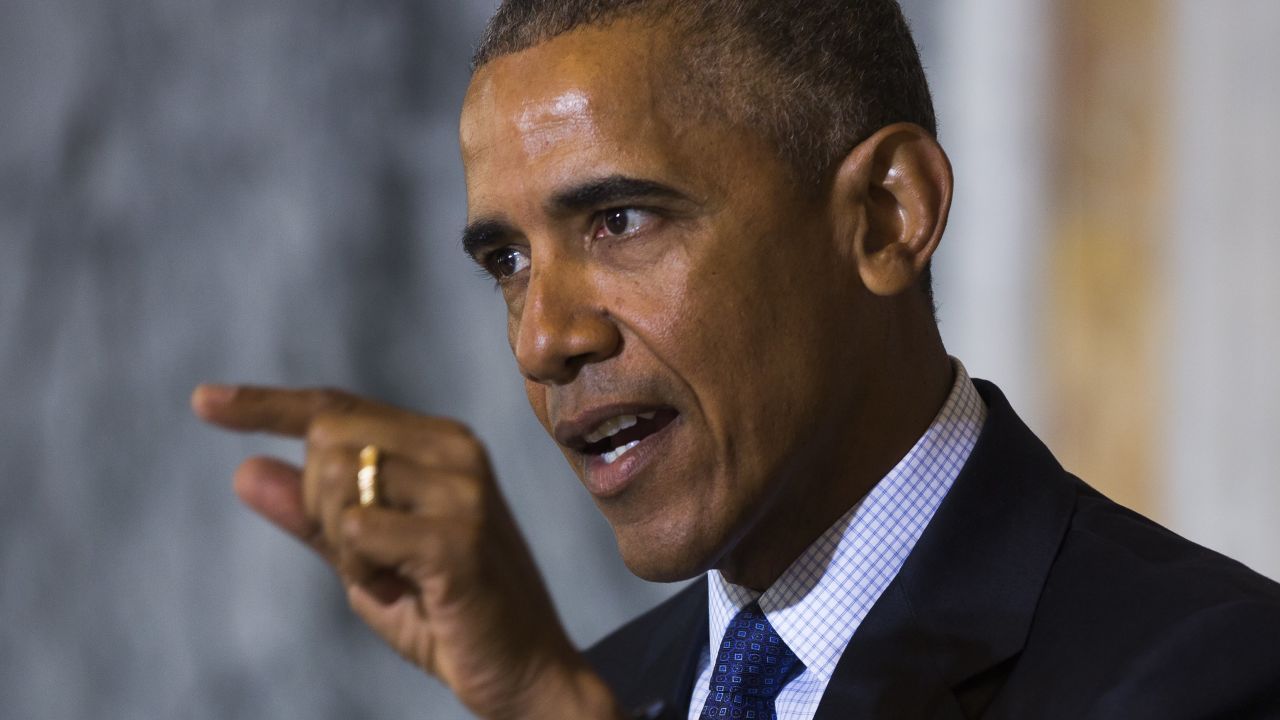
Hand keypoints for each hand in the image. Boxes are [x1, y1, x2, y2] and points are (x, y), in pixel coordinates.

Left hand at [191, 385, 622, 719]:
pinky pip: (356, 529)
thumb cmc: (449, 614)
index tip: (203, 402)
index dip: (266, 404)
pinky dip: (359, 569)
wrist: (527, 672)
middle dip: (317, 503)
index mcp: (438, 443)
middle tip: (366, 560)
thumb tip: (245, 471)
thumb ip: (313, 518)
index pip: (337, 406)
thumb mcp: (366, 563)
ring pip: (337, 479)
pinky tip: (404, 591)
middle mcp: (455, 449)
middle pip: (327, 436)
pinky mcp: (457, 535)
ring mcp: (462, 488)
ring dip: (342, 544)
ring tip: (395, 578)